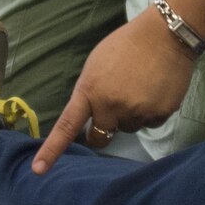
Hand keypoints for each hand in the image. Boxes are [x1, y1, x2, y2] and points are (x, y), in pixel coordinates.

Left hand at [34, 8, 195, 172]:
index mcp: (90, 90)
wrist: (165, 34)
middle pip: (101, 137)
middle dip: (103, 131)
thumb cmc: (126, 45)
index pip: (67, 126)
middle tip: (113, 109)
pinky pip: (150, 123)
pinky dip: (151, 111)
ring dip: (131, 114)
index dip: (52, 150)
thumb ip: (90, 91)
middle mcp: (111, 105)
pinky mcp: (160, 113)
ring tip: (140, 85)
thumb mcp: (96, 64)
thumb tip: (92, 115)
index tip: (39, 170)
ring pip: (128, 127)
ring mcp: (137, 111)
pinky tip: (155, 89)